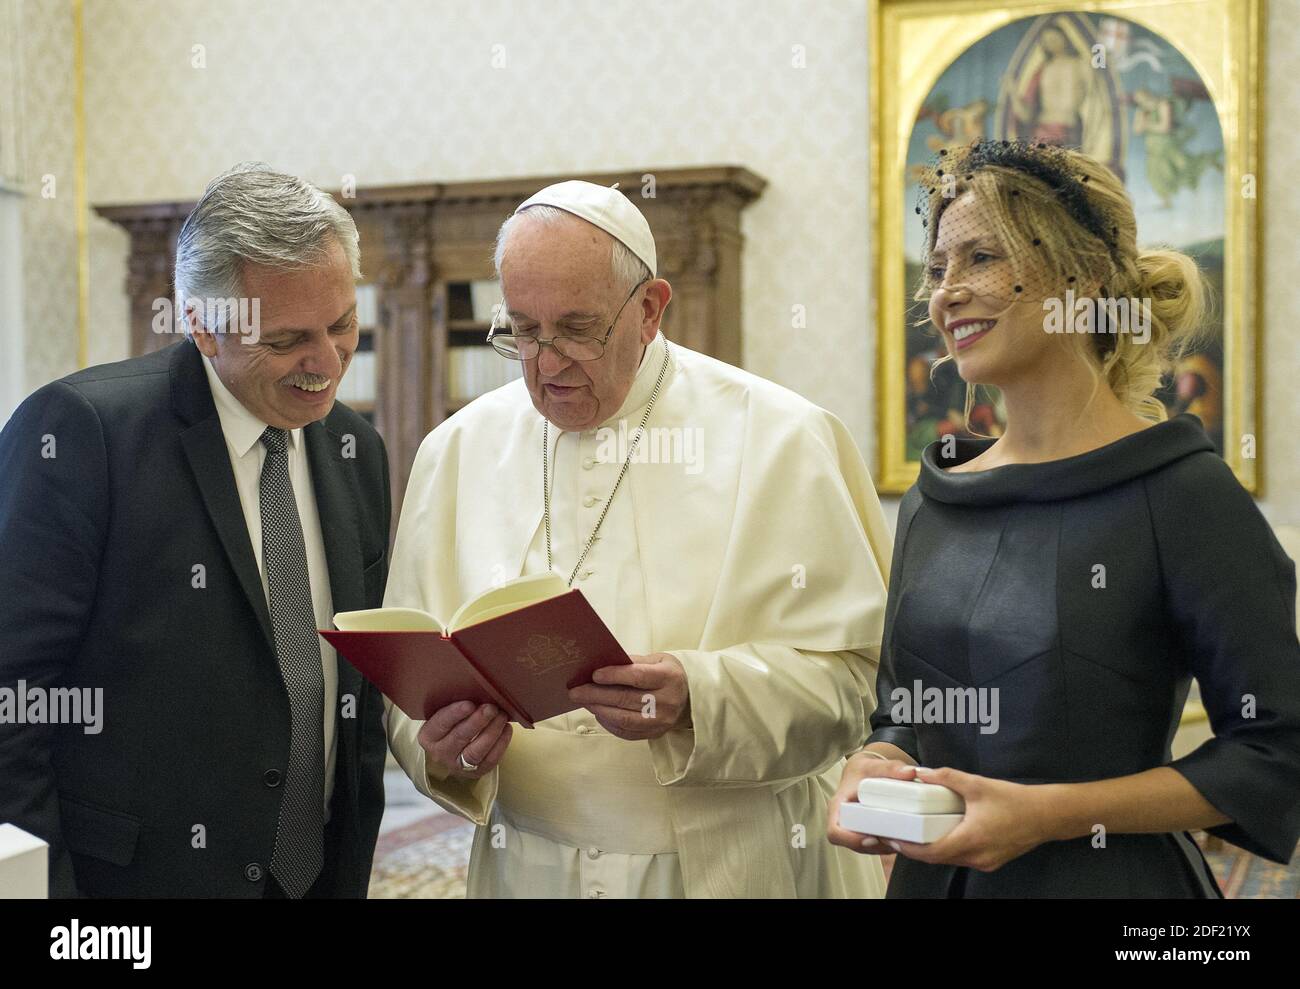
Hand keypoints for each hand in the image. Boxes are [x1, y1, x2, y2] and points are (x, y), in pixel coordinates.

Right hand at [418, 701, 512, 779]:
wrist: (452, 751)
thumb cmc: (451, 725)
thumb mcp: (444, 715)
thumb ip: (455, 706)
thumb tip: (478, 690)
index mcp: (428, 736)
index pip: (440, 724)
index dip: (455, 714)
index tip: (469, 704)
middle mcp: (440, 753)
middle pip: (459, 737)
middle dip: (477, 721)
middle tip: (491, 708)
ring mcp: (457, 766)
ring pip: (475, 751)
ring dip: (491, 732)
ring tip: (501, 716)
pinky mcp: (475, 772)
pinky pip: (490, 760)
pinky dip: (501, 743)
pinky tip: (506, 728)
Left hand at [567, 652, 689, 739]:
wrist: (690, 698)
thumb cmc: (667, 675)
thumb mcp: (658, 660)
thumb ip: (633, 662)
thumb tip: (601, 665)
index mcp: (668, 677)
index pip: (637, 677)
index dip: (614, 675)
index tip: (594, 675)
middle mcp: (667, 701)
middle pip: (626, 699)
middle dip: (597, 695)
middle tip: (576, 691)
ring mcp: (661, 721)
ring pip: (624, 719)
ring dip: (599, 710)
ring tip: (583, 702)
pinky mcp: (655, 734)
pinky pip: (626, 732)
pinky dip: (608, 723)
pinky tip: (598, 713)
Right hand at [827, 750, 919, 854]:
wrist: (864, 773)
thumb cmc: (864, 770)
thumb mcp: (875, 765)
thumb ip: (891, 767)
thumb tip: (911, 772)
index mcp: (838, 807)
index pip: (835, 832)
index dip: (851, 839)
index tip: (871, 838)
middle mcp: (845, 822)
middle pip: (854, 844)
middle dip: (876, 846)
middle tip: (897, 839)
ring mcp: (856, 831)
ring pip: (868, 848)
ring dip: (885, 847)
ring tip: (904, 838)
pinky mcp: (868, 834)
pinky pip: (877, 846)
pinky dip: (890, 844)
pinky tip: (905, 837)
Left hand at [884, 766, 1051, 871]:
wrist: (1046, 814)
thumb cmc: (1014, 800)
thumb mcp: (977, 784)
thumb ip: (947, 777)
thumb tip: (922, 772)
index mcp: (970, 840)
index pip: (931, 853)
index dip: (909, 848)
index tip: (893, 839)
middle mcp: (976, 857)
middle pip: (938, 859)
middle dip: (916, 849)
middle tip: (898, 835)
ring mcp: (985, 862)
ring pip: (950, 860)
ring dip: (932, 850)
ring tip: (914, 834)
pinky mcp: (991, 861)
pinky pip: (963, 858)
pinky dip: (948, 849)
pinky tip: (941, 835)